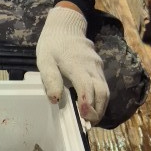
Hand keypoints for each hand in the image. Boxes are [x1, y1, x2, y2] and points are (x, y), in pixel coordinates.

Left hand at [36, 5, 109, 123]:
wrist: (66, 26)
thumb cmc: (53, 44)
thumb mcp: (45, 60)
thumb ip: (50, 79)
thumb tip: (55, 99)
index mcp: (77, 65)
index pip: (87, 87)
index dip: (87, 104)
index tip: (84, 117)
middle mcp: (92, 67)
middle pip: (102, 92)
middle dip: (97, 111)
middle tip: (88, 125)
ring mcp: (98, 68)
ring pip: (105, 90)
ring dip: (101, 107)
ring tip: (91, 120)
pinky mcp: (99, 69)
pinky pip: (103, 86)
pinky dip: (100, 99)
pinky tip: (92, 108)